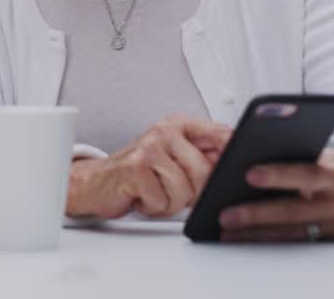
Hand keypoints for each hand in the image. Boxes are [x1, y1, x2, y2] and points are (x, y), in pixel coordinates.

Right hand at [66, 115, 231, 218]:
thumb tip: (237, 163)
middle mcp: (164, 131)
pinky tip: (141, 196)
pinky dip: (153, 207)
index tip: (235, 168)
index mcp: (179, 125)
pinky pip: (163, 200)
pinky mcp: (135, 168)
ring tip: (154, 192)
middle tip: (172, 190)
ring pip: (185, 190)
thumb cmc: (138, 174)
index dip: (232, 156)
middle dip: (193, 192)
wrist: (96, 183)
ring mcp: (149, 147)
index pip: (221, 135)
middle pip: (205, 171)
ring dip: (170, 203)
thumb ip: (204, 157)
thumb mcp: (174, 159)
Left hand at [218, 148, 333, 240]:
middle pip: (293, 211)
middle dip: (256, 214)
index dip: (278, 174)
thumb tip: (267, 154)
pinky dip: (275, 240)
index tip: (249, 172)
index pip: (306, 173)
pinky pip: (301, 241)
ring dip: (259, 234)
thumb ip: (311, 157)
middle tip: (224, 214)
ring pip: (293, 233)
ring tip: (228, 232)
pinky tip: (251, 239)